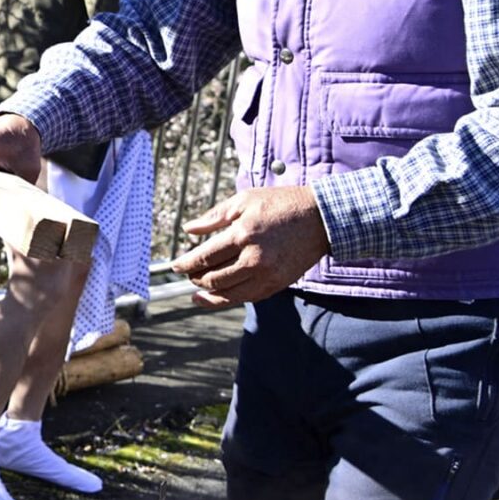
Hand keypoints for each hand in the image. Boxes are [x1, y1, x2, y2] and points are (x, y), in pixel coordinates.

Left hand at [167, 185, 330, 305]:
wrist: (322, 218)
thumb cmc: (281, 204)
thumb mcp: (245, 200)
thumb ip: (214, 217)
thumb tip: (188, 229)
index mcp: (243, 234)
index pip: (204, 257)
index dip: (186, 264)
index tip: (176, 266)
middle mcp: (254, 259)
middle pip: (213, 279)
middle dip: (195, 279)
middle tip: (188, 275)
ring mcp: (267, 275)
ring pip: (229, 294)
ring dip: (208, 295)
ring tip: (197, 293)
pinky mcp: (277, 284)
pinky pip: (247, 298)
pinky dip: (230, 298)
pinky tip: (220, 295)